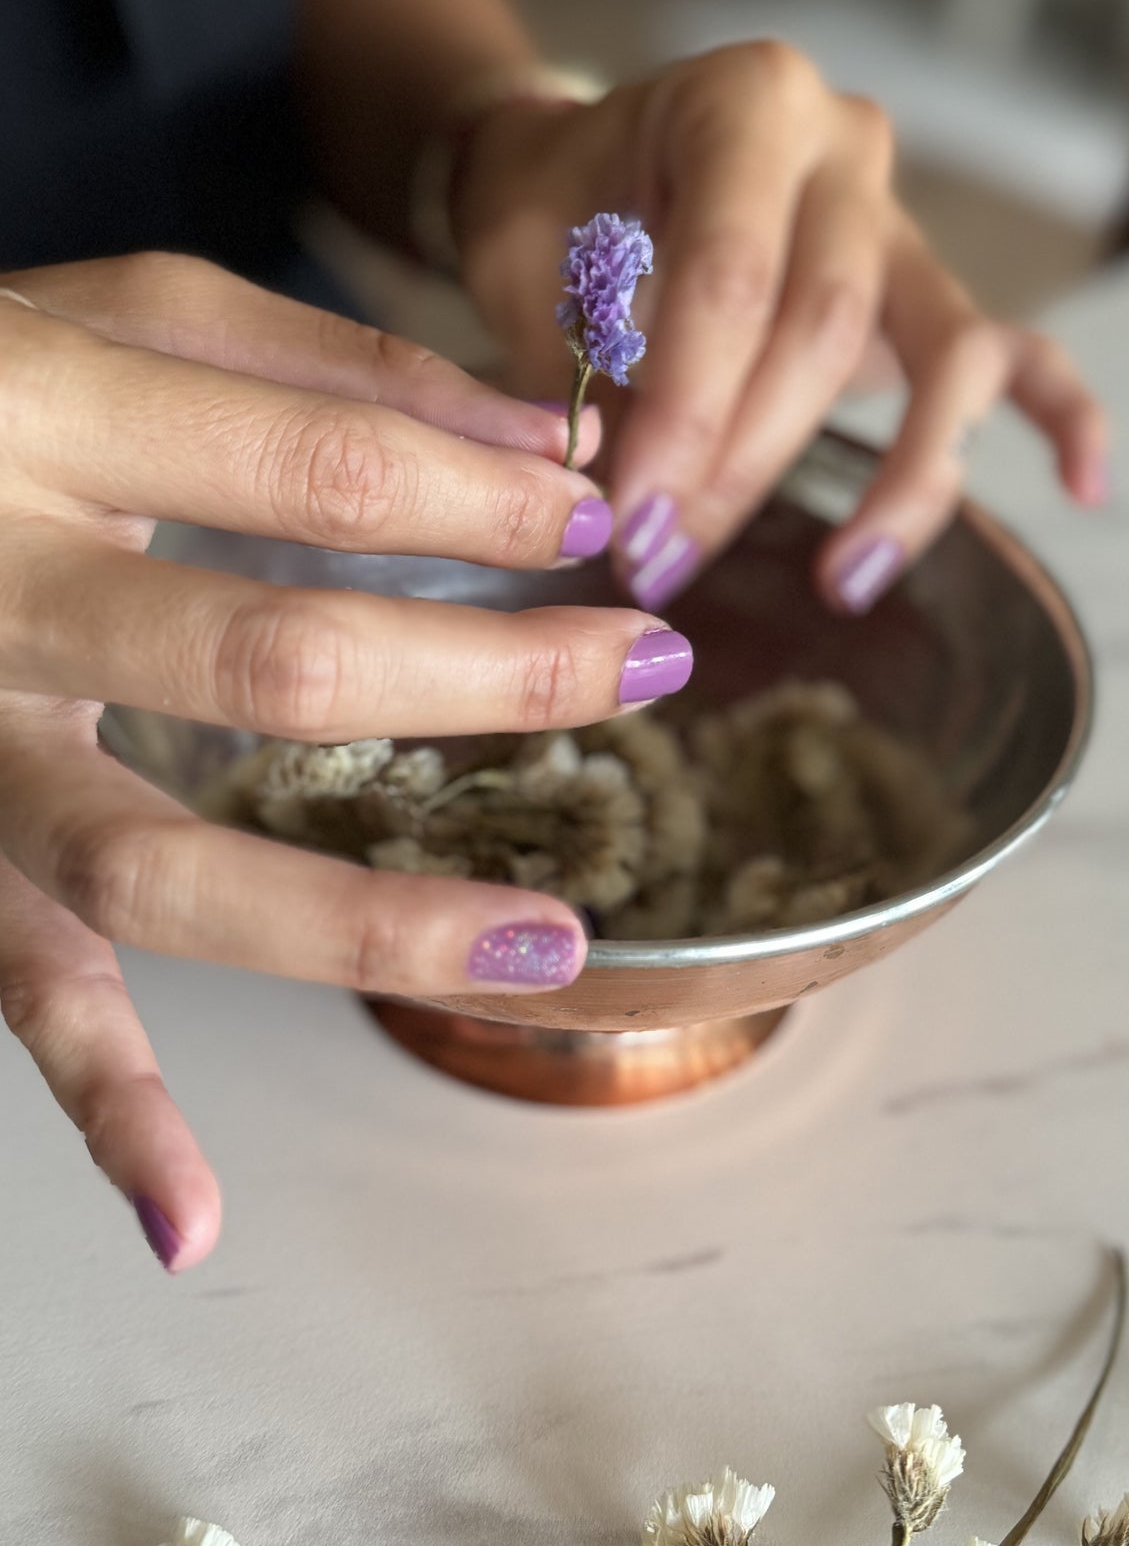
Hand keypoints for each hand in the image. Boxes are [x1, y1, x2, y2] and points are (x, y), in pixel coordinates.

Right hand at [0, 252, 685, 1269]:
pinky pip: (25, 998)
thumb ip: (304, 359)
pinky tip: (191, 1224)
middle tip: (648, 665)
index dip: (483, 498)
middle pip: (271, 661)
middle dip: (490, 676)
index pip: (315, 466)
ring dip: (361, 921)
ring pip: (154, 869)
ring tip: (545, 947)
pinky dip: (105, 1116)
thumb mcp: (105, 320)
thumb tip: (529, 428)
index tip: (597, 514)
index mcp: (38, 414)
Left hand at [452, 41, 1108, 614]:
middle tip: (671, 558)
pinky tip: (1083, 487)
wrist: (591, 167)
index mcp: (745, 103)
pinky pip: (1022, 353)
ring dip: (896, 476)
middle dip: (750, 461)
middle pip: (827, 325)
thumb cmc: (558, 208)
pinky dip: (1063, 415)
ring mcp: (901, 223)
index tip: (631, 517)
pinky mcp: (932, 292)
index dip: (685, 408)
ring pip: (937, 353)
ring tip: (846, 578)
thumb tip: (591, 492)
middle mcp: (845, 148)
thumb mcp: (521, 255)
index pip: (733, 274)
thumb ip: (560, 362)